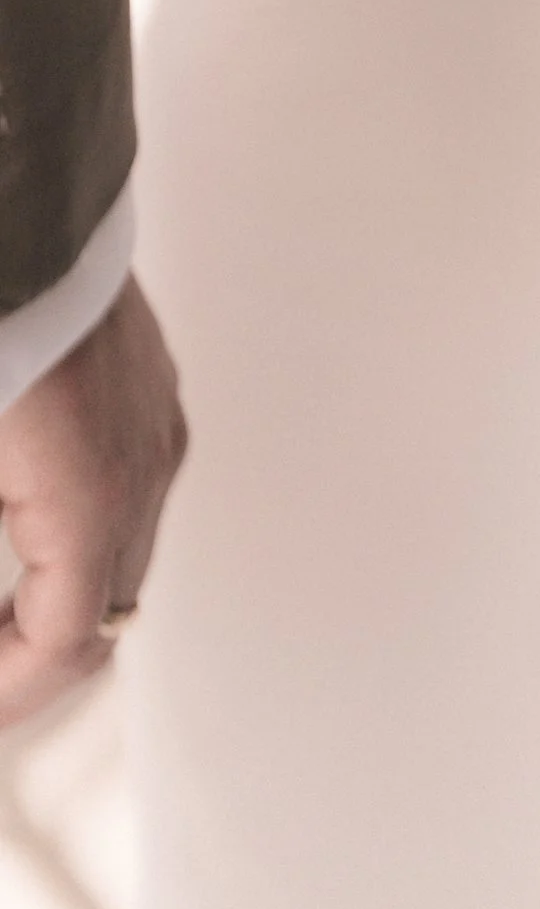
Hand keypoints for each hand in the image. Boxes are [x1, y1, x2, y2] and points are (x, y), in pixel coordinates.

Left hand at [0, 279, 186, 724]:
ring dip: (51, 601)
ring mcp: (155, 424)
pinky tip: (18, 530)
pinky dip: (71, 542)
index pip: (65, 645)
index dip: (9, 697)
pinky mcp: (147, 388)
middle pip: (100, 613)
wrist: (24, 211)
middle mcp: (145, 470)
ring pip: (116, 556)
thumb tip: (1, 625)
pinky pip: (123, 496)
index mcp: (94, 500)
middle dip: (28, 660)